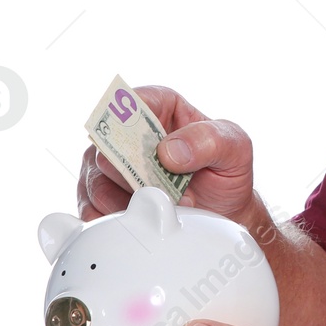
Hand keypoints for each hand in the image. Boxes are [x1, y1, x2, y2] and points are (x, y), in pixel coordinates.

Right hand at [76, 85, 258, 224]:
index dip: (133, 123)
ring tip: (164, 209)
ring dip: (130, 203)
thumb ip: (208, 140)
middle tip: (167, 192)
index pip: (131, 101)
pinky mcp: (99, 198)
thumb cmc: (226, 172)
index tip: (152, 151)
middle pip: (107, 145)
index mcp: (159, 106)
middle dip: (137, 174)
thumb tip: (168, 151)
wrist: (222, 214)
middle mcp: (126, 134)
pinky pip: (90, 211)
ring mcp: (108, 167)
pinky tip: (142, 224)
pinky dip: (115, 222)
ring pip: (96, 181)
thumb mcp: (235, 148)